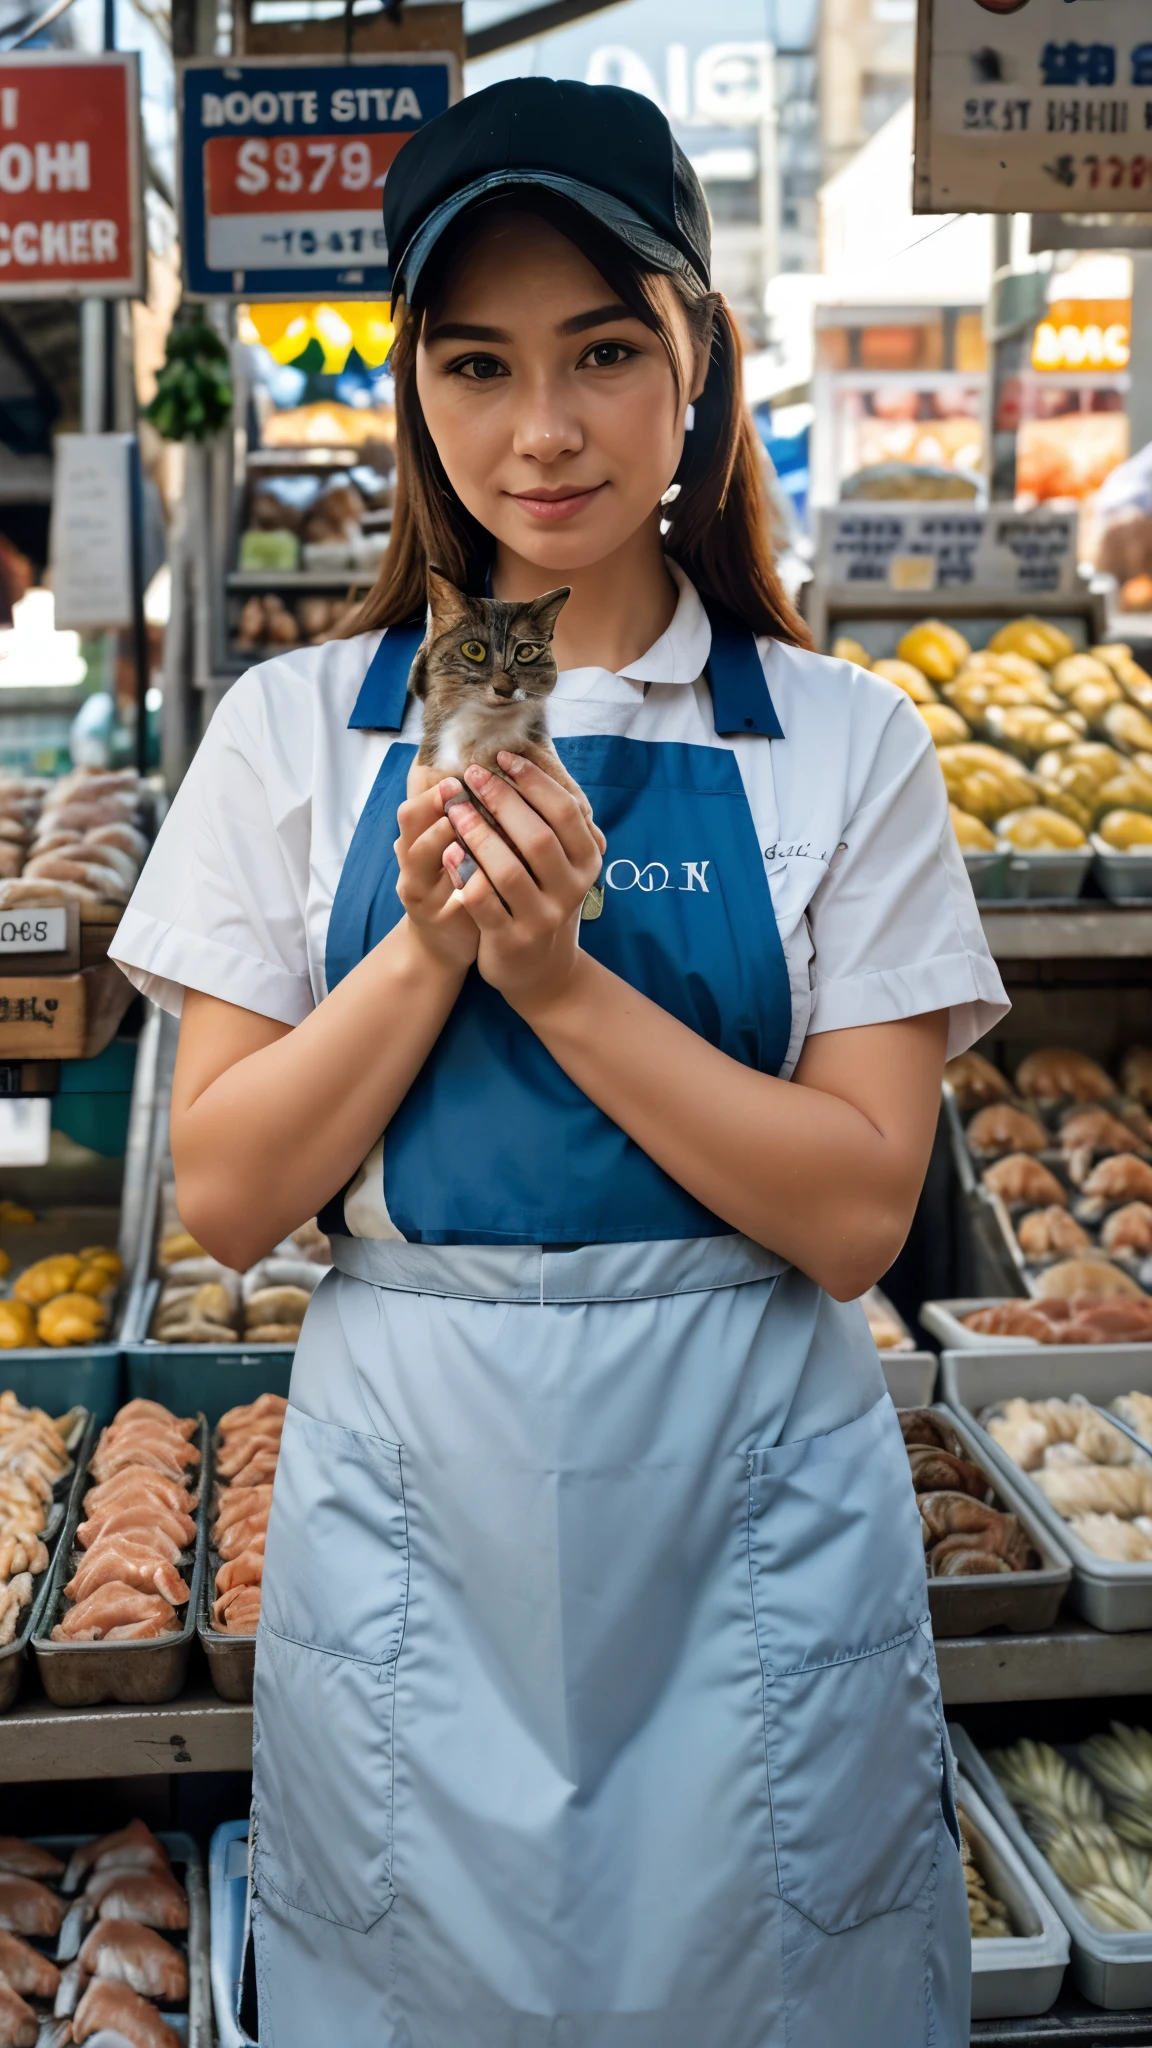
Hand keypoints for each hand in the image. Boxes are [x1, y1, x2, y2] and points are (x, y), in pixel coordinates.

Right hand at [394, 769, 478, 972]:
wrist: (443, 945)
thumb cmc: (454, 885)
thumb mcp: (450, 850)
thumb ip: (459, 818)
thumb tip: (478, 770)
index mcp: (416, 844)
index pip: (411, 811)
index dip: (430, 791)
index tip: (457, 771)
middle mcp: (413, 867)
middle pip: (409, 830)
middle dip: (431, 808)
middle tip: (456, 788)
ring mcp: (424, 895)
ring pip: (420, 862)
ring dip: (439, 839)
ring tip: (459, 822)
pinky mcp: (442, 920)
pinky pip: (452, 898)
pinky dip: (466, 881)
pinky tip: (485, 868)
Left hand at [442, 753, 602, 1011]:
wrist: (541, 970)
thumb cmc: (544, 898)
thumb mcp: (561, 863)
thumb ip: (549, 822)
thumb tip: (518, 759)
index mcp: (587, 861)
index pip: (565, 812)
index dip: (534, 781)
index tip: (503, 757)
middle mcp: (571, 889)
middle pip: (538, 836)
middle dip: (502, 800)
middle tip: (473, 775)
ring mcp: (542, 917)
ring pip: (509, 870)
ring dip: (478, 833)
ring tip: (454, 807)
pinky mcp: (511, 939)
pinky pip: (484, 902)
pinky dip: (464, 874)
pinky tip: (447, 851)